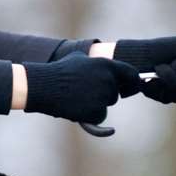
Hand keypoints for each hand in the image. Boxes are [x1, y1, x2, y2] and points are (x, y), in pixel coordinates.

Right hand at [22, 54, 140, 123]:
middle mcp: (108, 80)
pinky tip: (76, 109)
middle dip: (103, 95)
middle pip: (114, 94)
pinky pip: (99, 118)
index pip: (131, 74)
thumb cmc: (59, 71)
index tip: (128, 89)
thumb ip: (95, 61)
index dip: (131, 82)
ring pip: (106, 105)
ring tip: (76, 98)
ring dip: (95, 105)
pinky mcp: (96, 111)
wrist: (44, 86)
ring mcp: (103, 96)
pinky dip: (90, 117)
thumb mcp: (79, 57)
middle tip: (85, 93)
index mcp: (107, 65)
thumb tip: (101, 62)